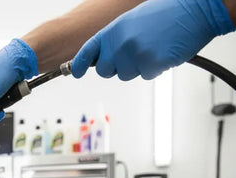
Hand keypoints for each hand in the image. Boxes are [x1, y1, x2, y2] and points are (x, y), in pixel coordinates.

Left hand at [72, 0, 234, 80]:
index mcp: (113, 31)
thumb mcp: (132, 20)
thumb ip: (116, 38)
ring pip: (126, 74)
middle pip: (105, 70)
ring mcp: (135, 56)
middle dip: (116, 66)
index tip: (74, 72)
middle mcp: (120, 44)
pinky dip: (154, 67)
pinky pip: (146, 75)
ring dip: (137, 66)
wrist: (196, 10)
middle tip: (133, 53)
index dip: (78, 64)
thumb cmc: (167, 13)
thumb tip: (105, 54)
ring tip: (152, 47)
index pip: (88, 51)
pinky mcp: (151, 66)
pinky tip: (163, 52)